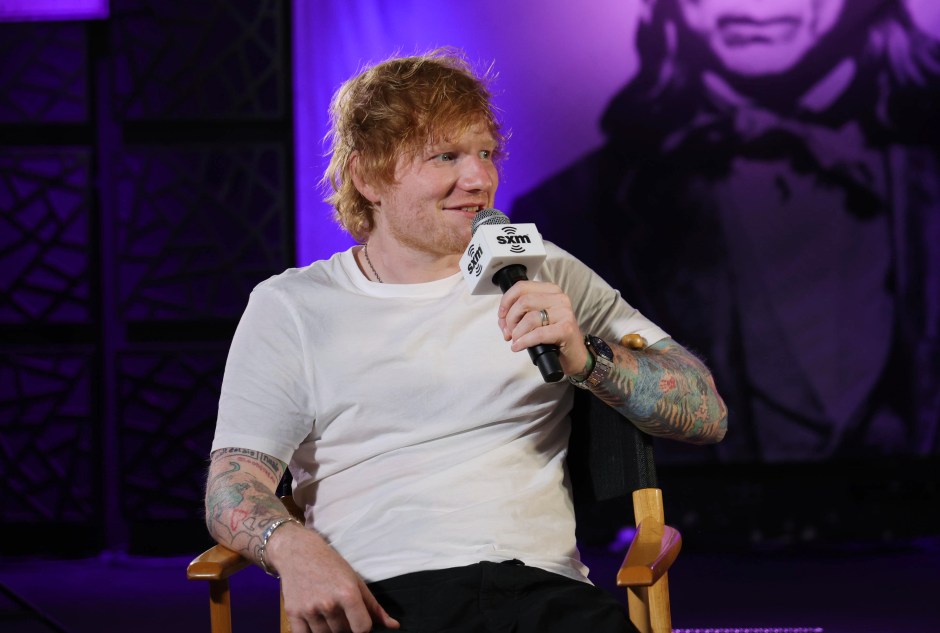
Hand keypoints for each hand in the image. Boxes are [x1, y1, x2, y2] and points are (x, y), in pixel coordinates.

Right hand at [267, 523, 399, 631]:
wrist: (298, 552)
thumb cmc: (330, 565)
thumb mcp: (356, 580)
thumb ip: (374, 606)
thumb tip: (393, 626)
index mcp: (347, 594)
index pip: (362, 629)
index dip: (363, 628)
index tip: (359, 621)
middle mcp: (328, 603)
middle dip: (346, 627)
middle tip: (341, 612)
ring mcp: (309, 610)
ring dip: (329, 630)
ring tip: (328, 614)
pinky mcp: (292, 613)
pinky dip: (311, 632)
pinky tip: (316, 621)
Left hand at [497, 280, 588, 376]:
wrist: (574, 355)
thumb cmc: (553, 337)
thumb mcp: (536, 320)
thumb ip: (519, 314)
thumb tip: (502, 321)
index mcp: (550, 290)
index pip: (522, 287)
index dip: (506, 301)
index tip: (501, 316)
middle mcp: (559, 298)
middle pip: (523, 301)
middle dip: (510, 319)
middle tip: (509, 332)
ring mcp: (564, 313)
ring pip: (529, 318)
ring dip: (517, 332)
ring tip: (516, 340)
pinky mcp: (566, 329)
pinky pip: (537, 334)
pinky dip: (524, 341)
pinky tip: (518, 346)